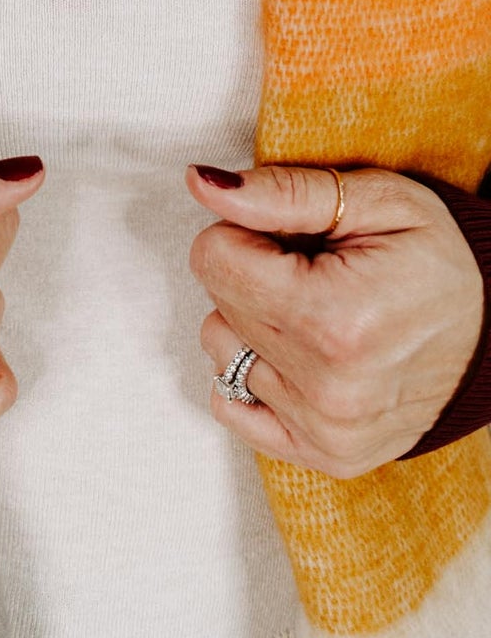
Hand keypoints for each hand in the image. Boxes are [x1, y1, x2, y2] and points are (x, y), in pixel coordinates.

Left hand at [185, 161, 484, 477]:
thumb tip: (201, 183)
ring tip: (311, 309)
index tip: (289, 237)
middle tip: (310, 270)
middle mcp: (327, 389)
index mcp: (334, 319)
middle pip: (217, 304)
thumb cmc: (436, 258)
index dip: (245, 233)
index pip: (213, 259)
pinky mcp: (325, 454)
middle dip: (251, 273)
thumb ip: (282, 192)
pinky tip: (298, 352)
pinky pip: (233, 406)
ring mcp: (326, 430)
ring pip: (221, 350)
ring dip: (252, 322)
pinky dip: (254, 372)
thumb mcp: (375, 200)